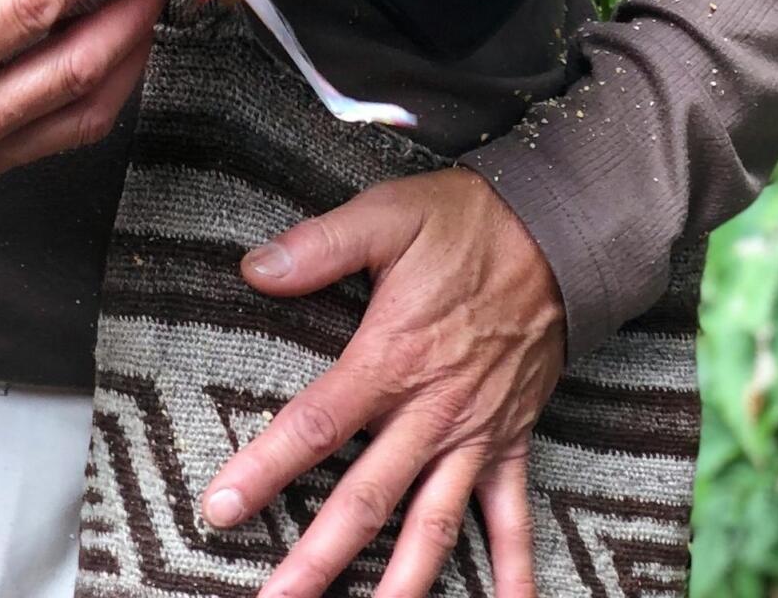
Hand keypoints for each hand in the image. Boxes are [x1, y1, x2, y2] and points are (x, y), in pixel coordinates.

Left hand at [198, 167, 564, 597]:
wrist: (558, 235)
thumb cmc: (465, 223)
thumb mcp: (387, 216)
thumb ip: (320, 246)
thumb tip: (253, 268)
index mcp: (390, 359)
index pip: (315, 426)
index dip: (264, 470)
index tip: (219, 510)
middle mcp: (430, 413)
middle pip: (364, 500)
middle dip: (317, 561)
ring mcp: (474, 436)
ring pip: (430, 527)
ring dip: (399, 586)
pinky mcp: (511, 441)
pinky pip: (513, 520)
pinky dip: (514, 572)